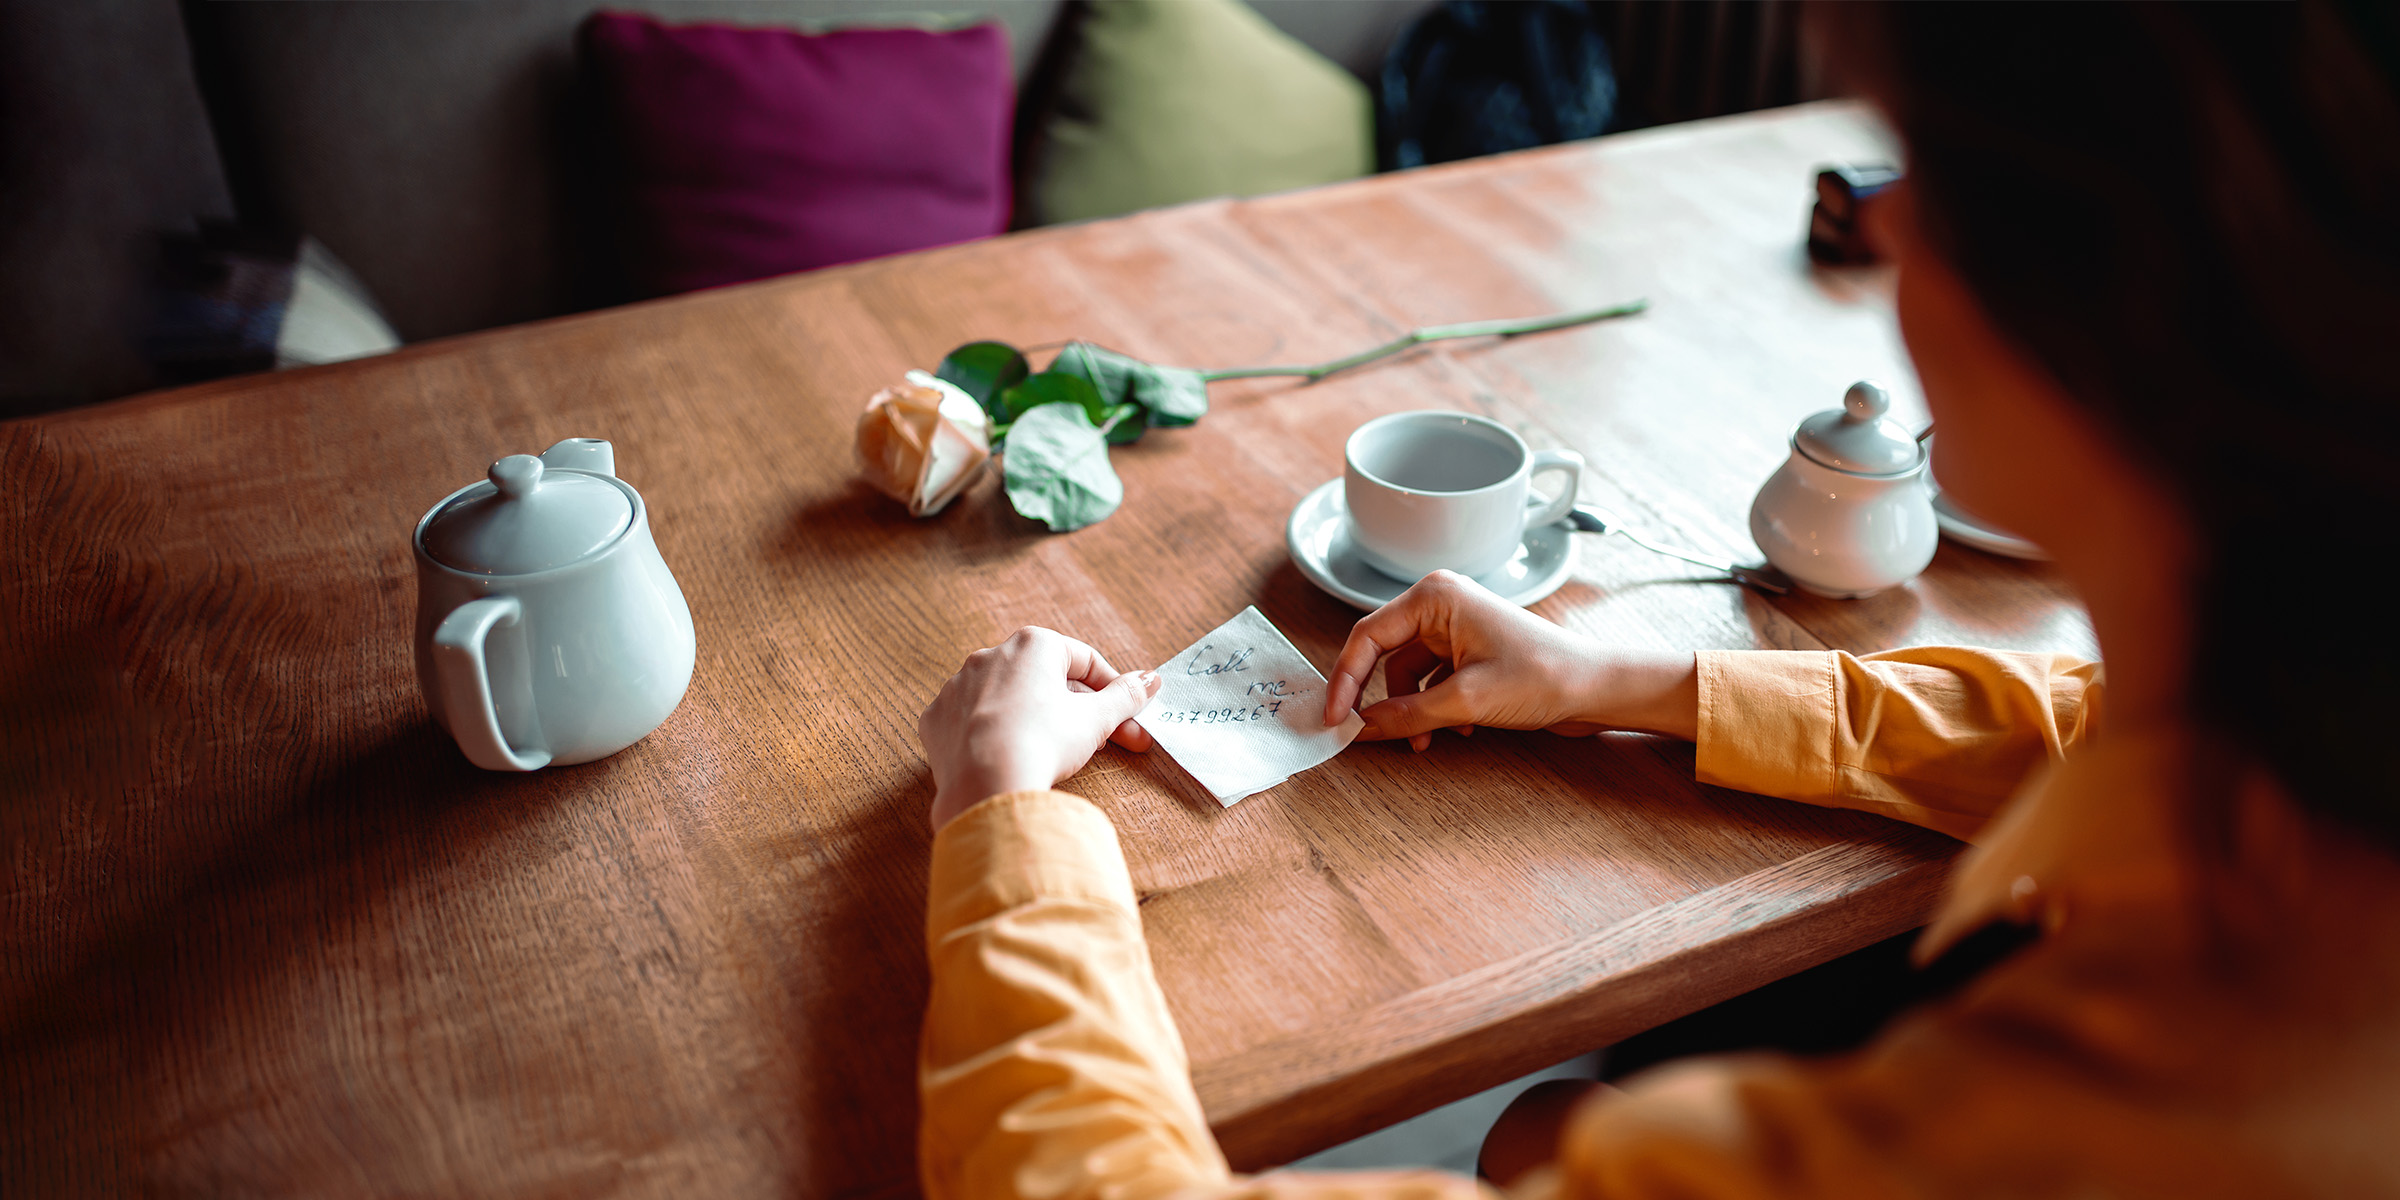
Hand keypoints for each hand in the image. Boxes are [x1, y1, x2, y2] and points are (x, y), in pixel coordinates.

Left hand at [918, 627, 1162, 829]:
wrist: (987, 786)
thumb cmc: (1044, 742)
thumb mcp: (1095, 719)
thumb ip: (1124, 696)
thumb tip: (1150, 679)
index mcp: (1032, 645)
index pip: (1083, 659)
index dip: (1111, 689)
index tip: (1126, 715)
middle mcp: (989, 655)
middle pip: (1044, 679)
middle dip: (1075, 709)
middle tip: (1102, 741)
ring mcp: (957, 686)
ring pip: (1005, 698)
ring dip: (1031, 717)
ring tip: (1052, 751)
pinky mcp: (936, 719)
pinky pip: (970, 721)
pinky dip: (990, 734)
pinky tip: (1007, 756)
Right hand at [1323, 571, 1699, 750]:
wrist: (1598, 688)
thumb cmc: (1545, 676)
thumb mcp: (1466, 701)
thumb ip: (1406, 715)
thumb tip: (1359, 728)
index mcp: (1435, 597)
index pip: (1367, 637)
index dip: (1345, 680)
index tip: (1334, 718)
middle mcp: (1441, 604)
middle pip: (1384, 655)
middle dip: (1381, 698)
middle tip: (1362, 733)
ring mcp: (1455, 627)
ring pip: (1407, 674)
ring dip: (1411, 710)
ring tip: (1425, 741)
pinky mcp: (1469, 652)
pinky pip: (1430, 681)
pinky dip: (1433, 708)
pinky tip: (1454, 731)